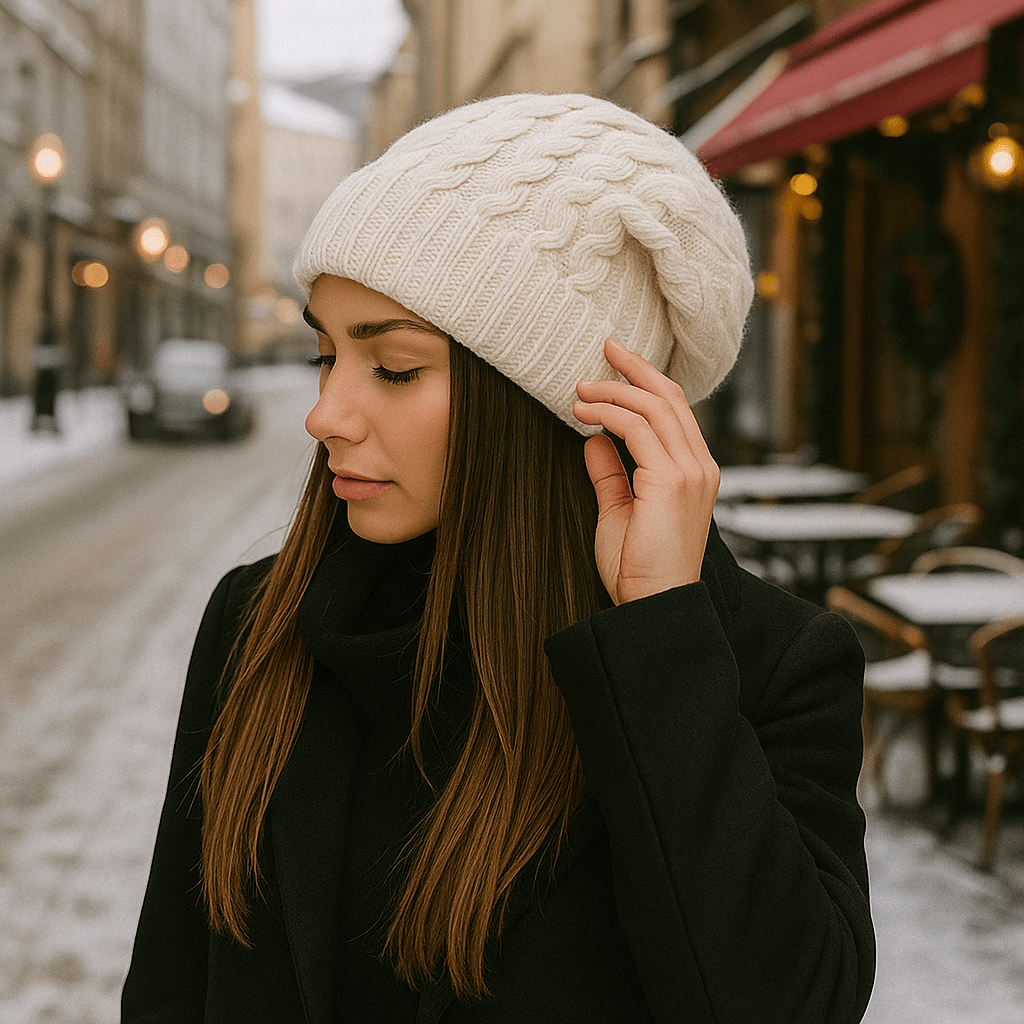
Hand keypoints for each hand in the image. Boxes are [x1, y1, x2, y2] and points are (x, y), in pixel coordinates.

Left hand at [573, 337, 719, 605]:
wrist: (652, 605)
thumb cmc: (639, 567)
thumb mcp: (619, 510)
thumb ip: (611, 473)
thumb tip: (594, 439)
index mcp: (694, 472)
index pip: (675, 411)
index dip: (646, 381)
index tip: (616, 363)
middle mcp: (699, 467)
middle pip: (670, 398)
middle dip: (635, 369)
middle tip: (605, 349)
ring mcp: (690, 472)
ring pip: (655, 407)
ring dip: (614, 391)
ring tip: (582, 389)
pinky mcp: (672, 481)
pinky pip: (638, 429)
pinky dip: (610, 413)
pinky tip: (585, 413)